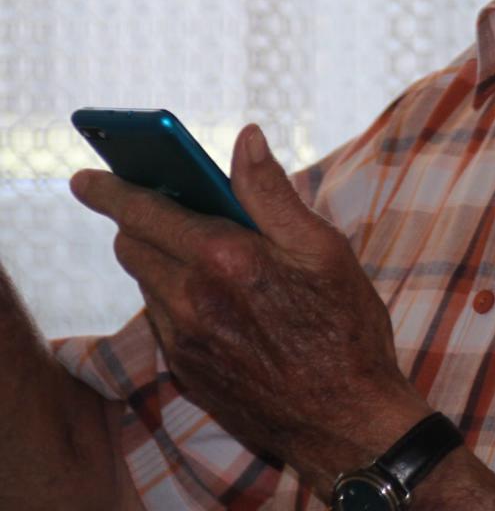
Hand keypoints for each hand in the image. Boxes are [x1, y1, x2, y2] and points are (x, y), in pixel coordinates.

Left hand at [70, 124, 430, 490]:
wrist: (344, 418)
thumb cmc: (345, 327)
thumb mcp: (323, 248)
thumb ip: (272, 192)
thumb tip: (245, 138)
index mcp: (225, 259)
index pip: (145, 211)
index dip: (110, 190)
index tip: (87, 177)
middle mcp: (191, 299)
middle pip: (132, 245)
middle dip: (141, 221)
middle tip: (173, 208)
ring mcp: (183, 339)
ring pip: (145, 282)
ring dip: (162, 259)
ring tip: (210, 255)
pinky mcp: (185, 370)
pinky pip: (161, 319)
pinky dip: (176, 297)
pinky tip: (220, 300)